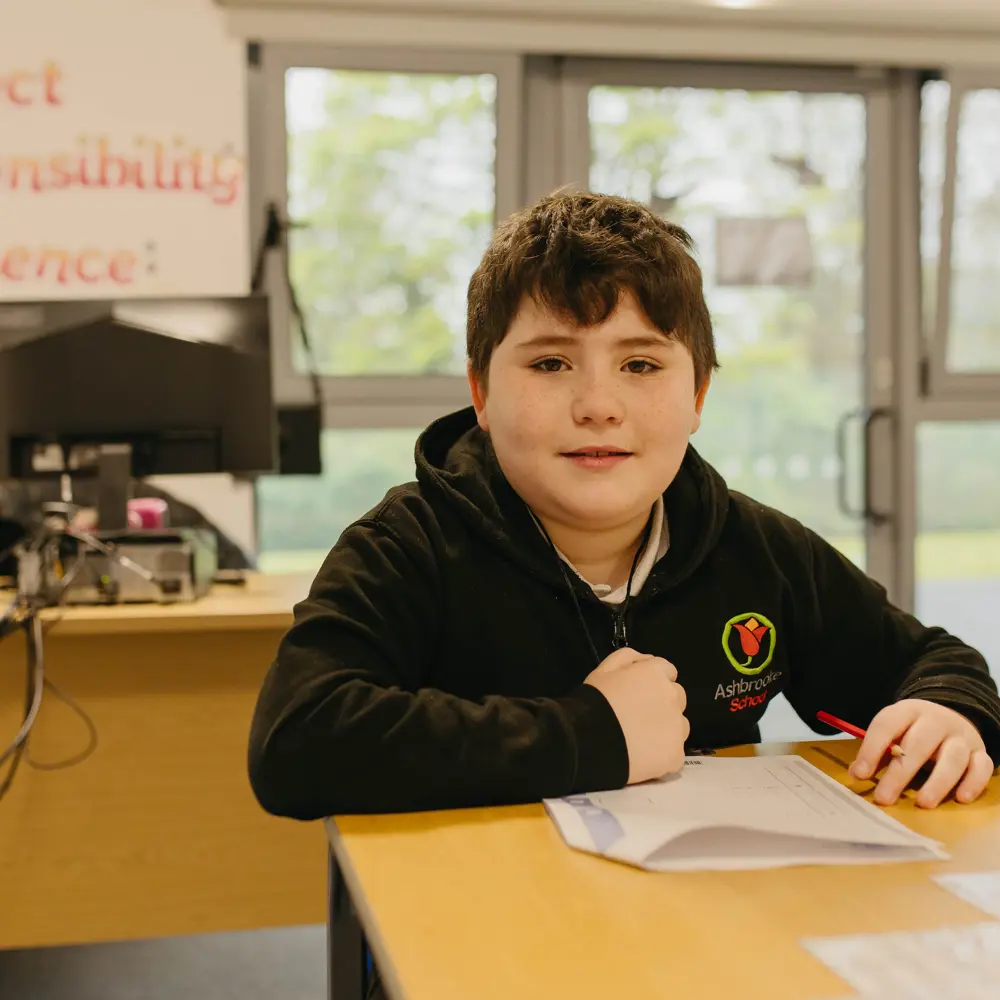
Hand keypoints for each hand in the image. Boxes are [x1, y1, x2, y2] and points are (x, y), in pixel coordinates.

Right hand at [584, 646, 688, 784]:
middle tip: (640, 716)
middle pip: (677, 697)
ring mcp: (677, 727)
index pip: (668, 671)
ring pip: (680, 725)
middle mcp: (673, 697)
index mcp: (656, 673)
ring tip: (642, 740)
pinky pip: (675, 752)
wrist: (590, 740)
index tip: (640, 693)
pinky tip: (643, 757)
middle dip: (663, 703)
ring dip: (667, 728)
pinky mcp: (676, 754)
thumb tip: (647, 660)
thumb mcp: (604, 669)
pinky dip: (662, 754)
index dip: (653, 682)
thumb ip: (628, 658)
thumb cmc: (595, 702)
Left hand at [849, 699, 994, 807]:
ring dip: (938, 781)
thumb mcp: (894, 731)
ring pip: (953, 757)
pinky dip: (973, 783)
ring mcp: (961, 737)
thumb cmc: (913, 730)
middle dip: (900, 772)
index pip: (887, 725)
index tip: (860, 774)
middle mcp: (937, 721)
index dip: (872, 749)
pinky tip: (961, 798)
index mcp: (908, 711)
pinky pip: (982, 767)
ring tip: (923, 803)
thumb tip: (858, 773)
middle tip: (885, 797)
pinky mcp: (980, 753)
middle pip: (919, 744)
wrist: (951, 715)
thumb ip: (878, 750)